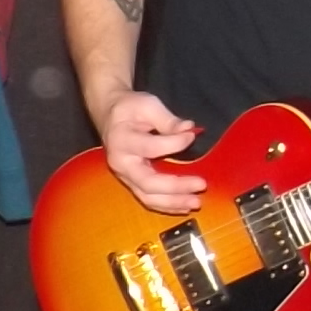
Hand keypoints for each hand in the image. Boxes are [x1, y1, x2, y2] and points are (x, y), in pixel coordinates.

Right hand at [100, 89, 205, 214]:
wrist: (109, 115)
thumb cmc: (129, 108)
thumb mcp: (148, 105)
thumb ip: (168, 119)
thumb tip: (189, 129)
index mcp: (122, 140)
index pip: (151, 147)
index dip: (174, 143)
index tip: (191, 136)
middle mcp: (121, 163)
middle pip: (148, 182)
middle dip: (176, 187)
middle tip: (201, 184)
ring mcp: (125, 176)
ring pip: (148, 197)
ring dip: (173, 202)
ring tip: (195, 201)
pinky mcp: (131, 182)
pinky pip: (148, 199)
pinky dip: (167, 205)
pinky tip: (184, 205)